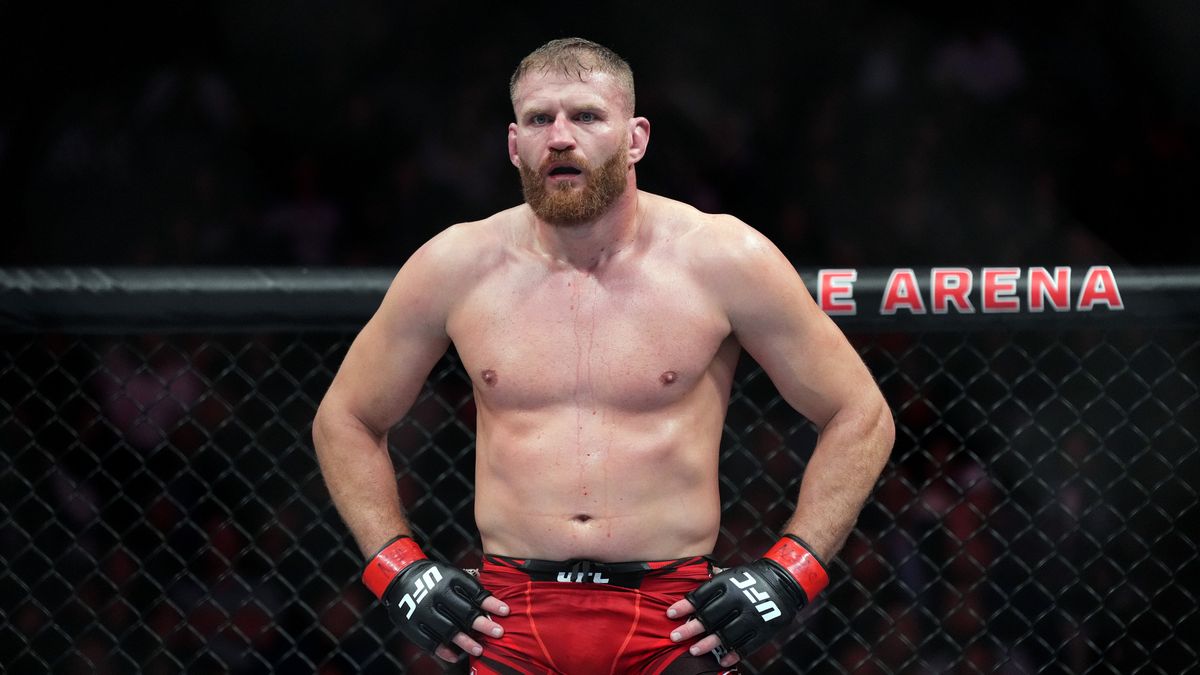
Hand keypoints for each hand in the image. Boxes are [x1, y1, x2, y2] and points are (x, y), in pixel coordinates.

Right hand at [363, 535, 509, 661]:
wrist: (399, 576)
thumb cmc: (433, 577)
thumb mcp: (451, 574)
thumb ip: (469, 588)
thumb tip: (493, 606)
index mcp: (448, 580)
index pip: (474, 593)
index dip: (490, 603)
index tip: (505, 612)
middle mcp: (436, 595)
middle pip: (464, 613)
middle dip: (483, 625)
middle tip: (498, 633)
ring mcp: (423, 611)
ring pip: (448, 631)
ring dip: (465, 642)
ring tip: (479, 650)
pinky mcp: (412, 625)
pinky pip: (430, 642)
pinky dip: (444, 650)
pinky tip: (456, 656)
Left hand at [667, 535, 828, 664]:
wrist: (785, 580)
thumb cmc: (751, 577)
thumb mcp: (732, 573)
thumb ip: (713, 582)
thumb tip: (692, 587)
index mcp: (728, 583)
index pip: (701, 596)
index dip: (684, 606)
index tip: (670, 614)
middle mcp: (738, 599)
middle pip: (709, 617)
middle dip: (690, 628)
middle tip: (675, 636)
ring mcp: (752, 616)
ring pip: (726, 634)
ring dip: (708, 643)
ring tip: (693, 651)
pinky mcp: (763, 630)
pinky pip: (746, 645)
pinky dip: (732, 654)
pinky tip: (721, 659)